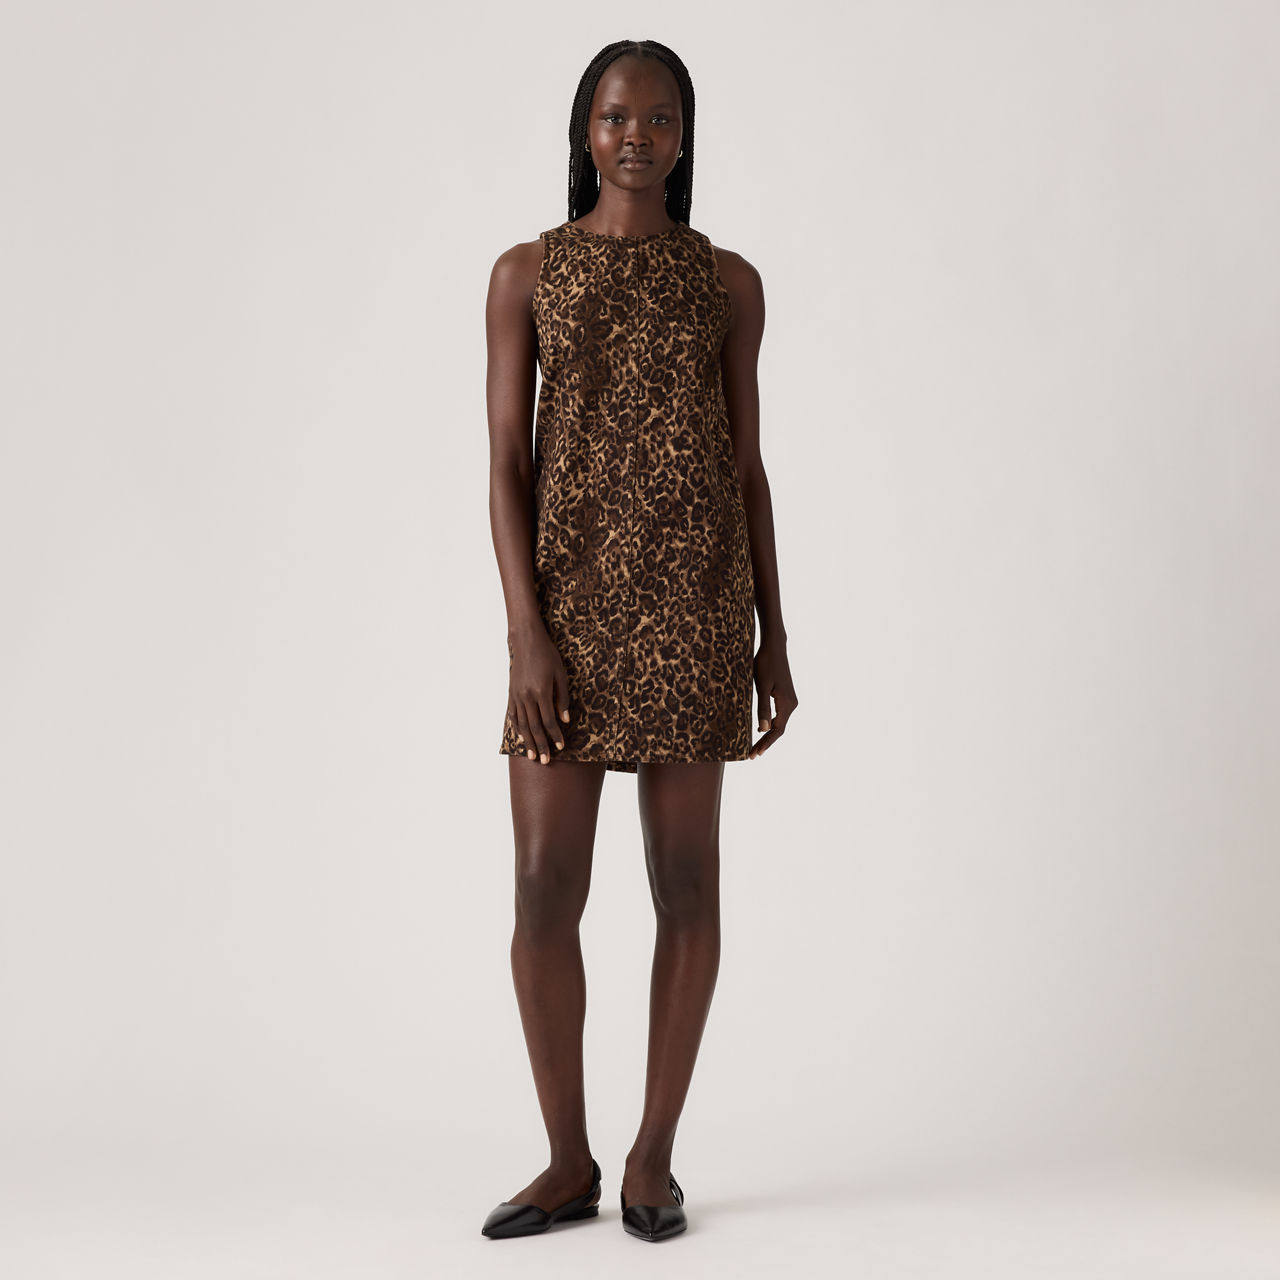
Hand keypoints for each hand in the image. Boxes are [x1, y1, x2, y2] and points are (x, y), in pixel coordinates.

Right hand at [507, 626, 570, 763]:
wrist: (526, 640)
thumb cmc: (547, 655)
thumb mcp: (561, 674)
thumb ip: (562, 698)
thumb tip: (564, 720)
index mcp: (541, 691)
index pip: (548, 720)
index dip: (555, 735)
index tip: (561, 746)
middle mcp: (527, 696)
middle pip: (534, 727)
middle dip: (541, 745)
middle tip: (545, 761)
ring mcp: (517, 695)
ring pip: (522, 724)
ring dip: (528, 742)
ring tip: (533, 756)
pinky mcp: (511, 693)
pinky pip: (513, 715)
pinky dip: (518, 728)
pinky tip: (522, 738)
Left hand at [749, 639, 796, 758]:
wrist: (774, 647)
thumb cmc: (766, 664)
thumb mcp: (761, 686)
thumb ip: (762, 707)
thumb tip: (763, 729)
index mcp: (786, 704)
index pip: (777, 731)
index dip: (765, 743)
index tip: (754, 754)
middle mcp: (792, 704)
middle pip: (779, 729)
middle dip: (765, 742)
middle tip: (751, 755)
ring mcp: (790, 700)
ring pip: (780, 723)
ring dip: (768, 735)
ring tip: (755, 746)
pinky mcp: (786, 696)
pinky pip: (779, 715)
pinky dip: (771, 725)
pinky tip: (761, 728)